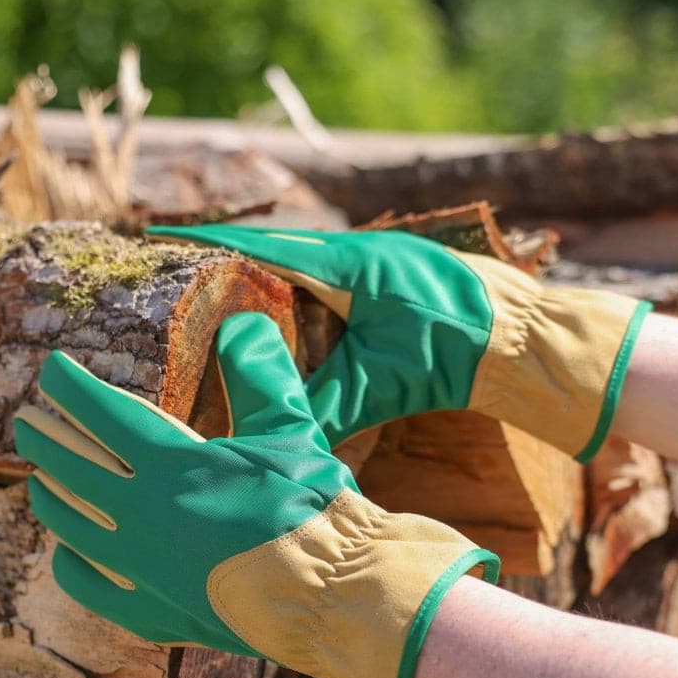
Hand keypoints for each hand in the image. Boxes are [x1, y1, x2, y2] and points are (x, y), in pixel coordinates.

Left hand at [14, 311, 499, 677]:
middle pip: (71, 468)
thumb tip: (242, 323)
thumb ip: (258, 374)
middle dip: (44, 440)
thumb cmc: (311, 507)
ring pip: (70, 527)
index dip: (71, 388)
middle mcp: (140, 515)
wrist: (328, 594)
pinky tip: (69, 554)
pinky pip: (91, 586)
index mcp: (169, 465)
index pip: (101, 414)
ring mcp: (140, 570)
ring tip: (40, 482)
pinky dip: (72, 564)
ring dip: (50, 497)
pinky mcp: (154, 613)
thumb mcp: (288, 429)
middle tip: (26, 422)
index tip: (52, 371)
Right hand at [146, 224, 650, 460]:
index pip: (260, 248)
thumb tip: (280, 441)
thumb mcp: (382, 382)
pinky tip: (275, 309)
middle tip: (169, 266)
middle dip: (222, 258)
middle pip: (272, 250)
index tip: (156, 235)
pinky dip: (294, 286)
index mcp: (344, 263)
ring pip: (299, 262)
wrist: (521, 334)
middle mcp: (353, 251)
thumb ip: (326, 405)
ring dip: (258, 271)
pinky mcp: (386, 278)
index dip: (207, 245)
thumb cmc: (454, 347)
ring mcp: (372, 260)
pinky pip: (325, 276)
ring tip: (207, 287)